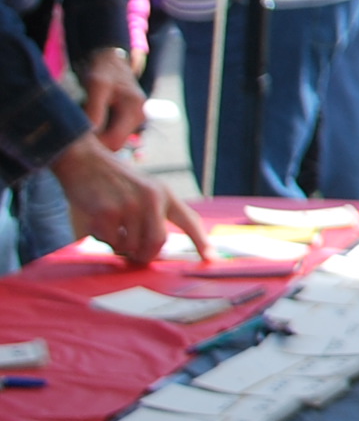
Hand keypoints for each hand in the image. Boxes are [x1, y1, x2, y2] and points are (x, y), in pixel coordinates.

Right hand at [50, 136, 210, 265]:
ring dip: (120, 246)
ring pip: (130, 246)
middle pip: (157, 242)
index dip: (200, 241)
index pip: (188, 220)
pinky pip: (109, 241)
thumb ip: (154, 213)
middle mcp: (151, 199)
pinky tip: (97, 221)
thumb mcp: (145, 189)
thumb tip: (159, 249)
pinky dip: (103, 239)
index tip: (211, 258)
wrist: (84, 161)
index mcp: (163, 194)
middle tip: (135, 256)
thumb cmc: (114, 182)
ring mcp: (129, 205)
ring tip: (111, 228)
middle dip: (145, 255)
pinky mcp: (107, 213)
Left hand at [78, 45, 144, 149]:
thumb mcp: (96, 85)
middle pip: (114, 144)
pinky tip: (88, 123)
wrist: (110, 59)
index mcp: (135, 111)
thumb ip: (94, 109)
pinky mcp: (127, 119)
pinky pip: (112, 133)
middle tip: (74, 134)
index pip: (115, 142)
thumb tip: (89, 133)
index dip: (95, 144)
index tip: (76, 138)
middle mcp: (139, 117)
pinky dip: (99, 131)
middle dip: (95, 141)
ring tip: (80, 126)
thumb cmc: (103, 70)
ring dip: (96, 137)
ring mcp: (134, 119)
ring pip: (112, 140)